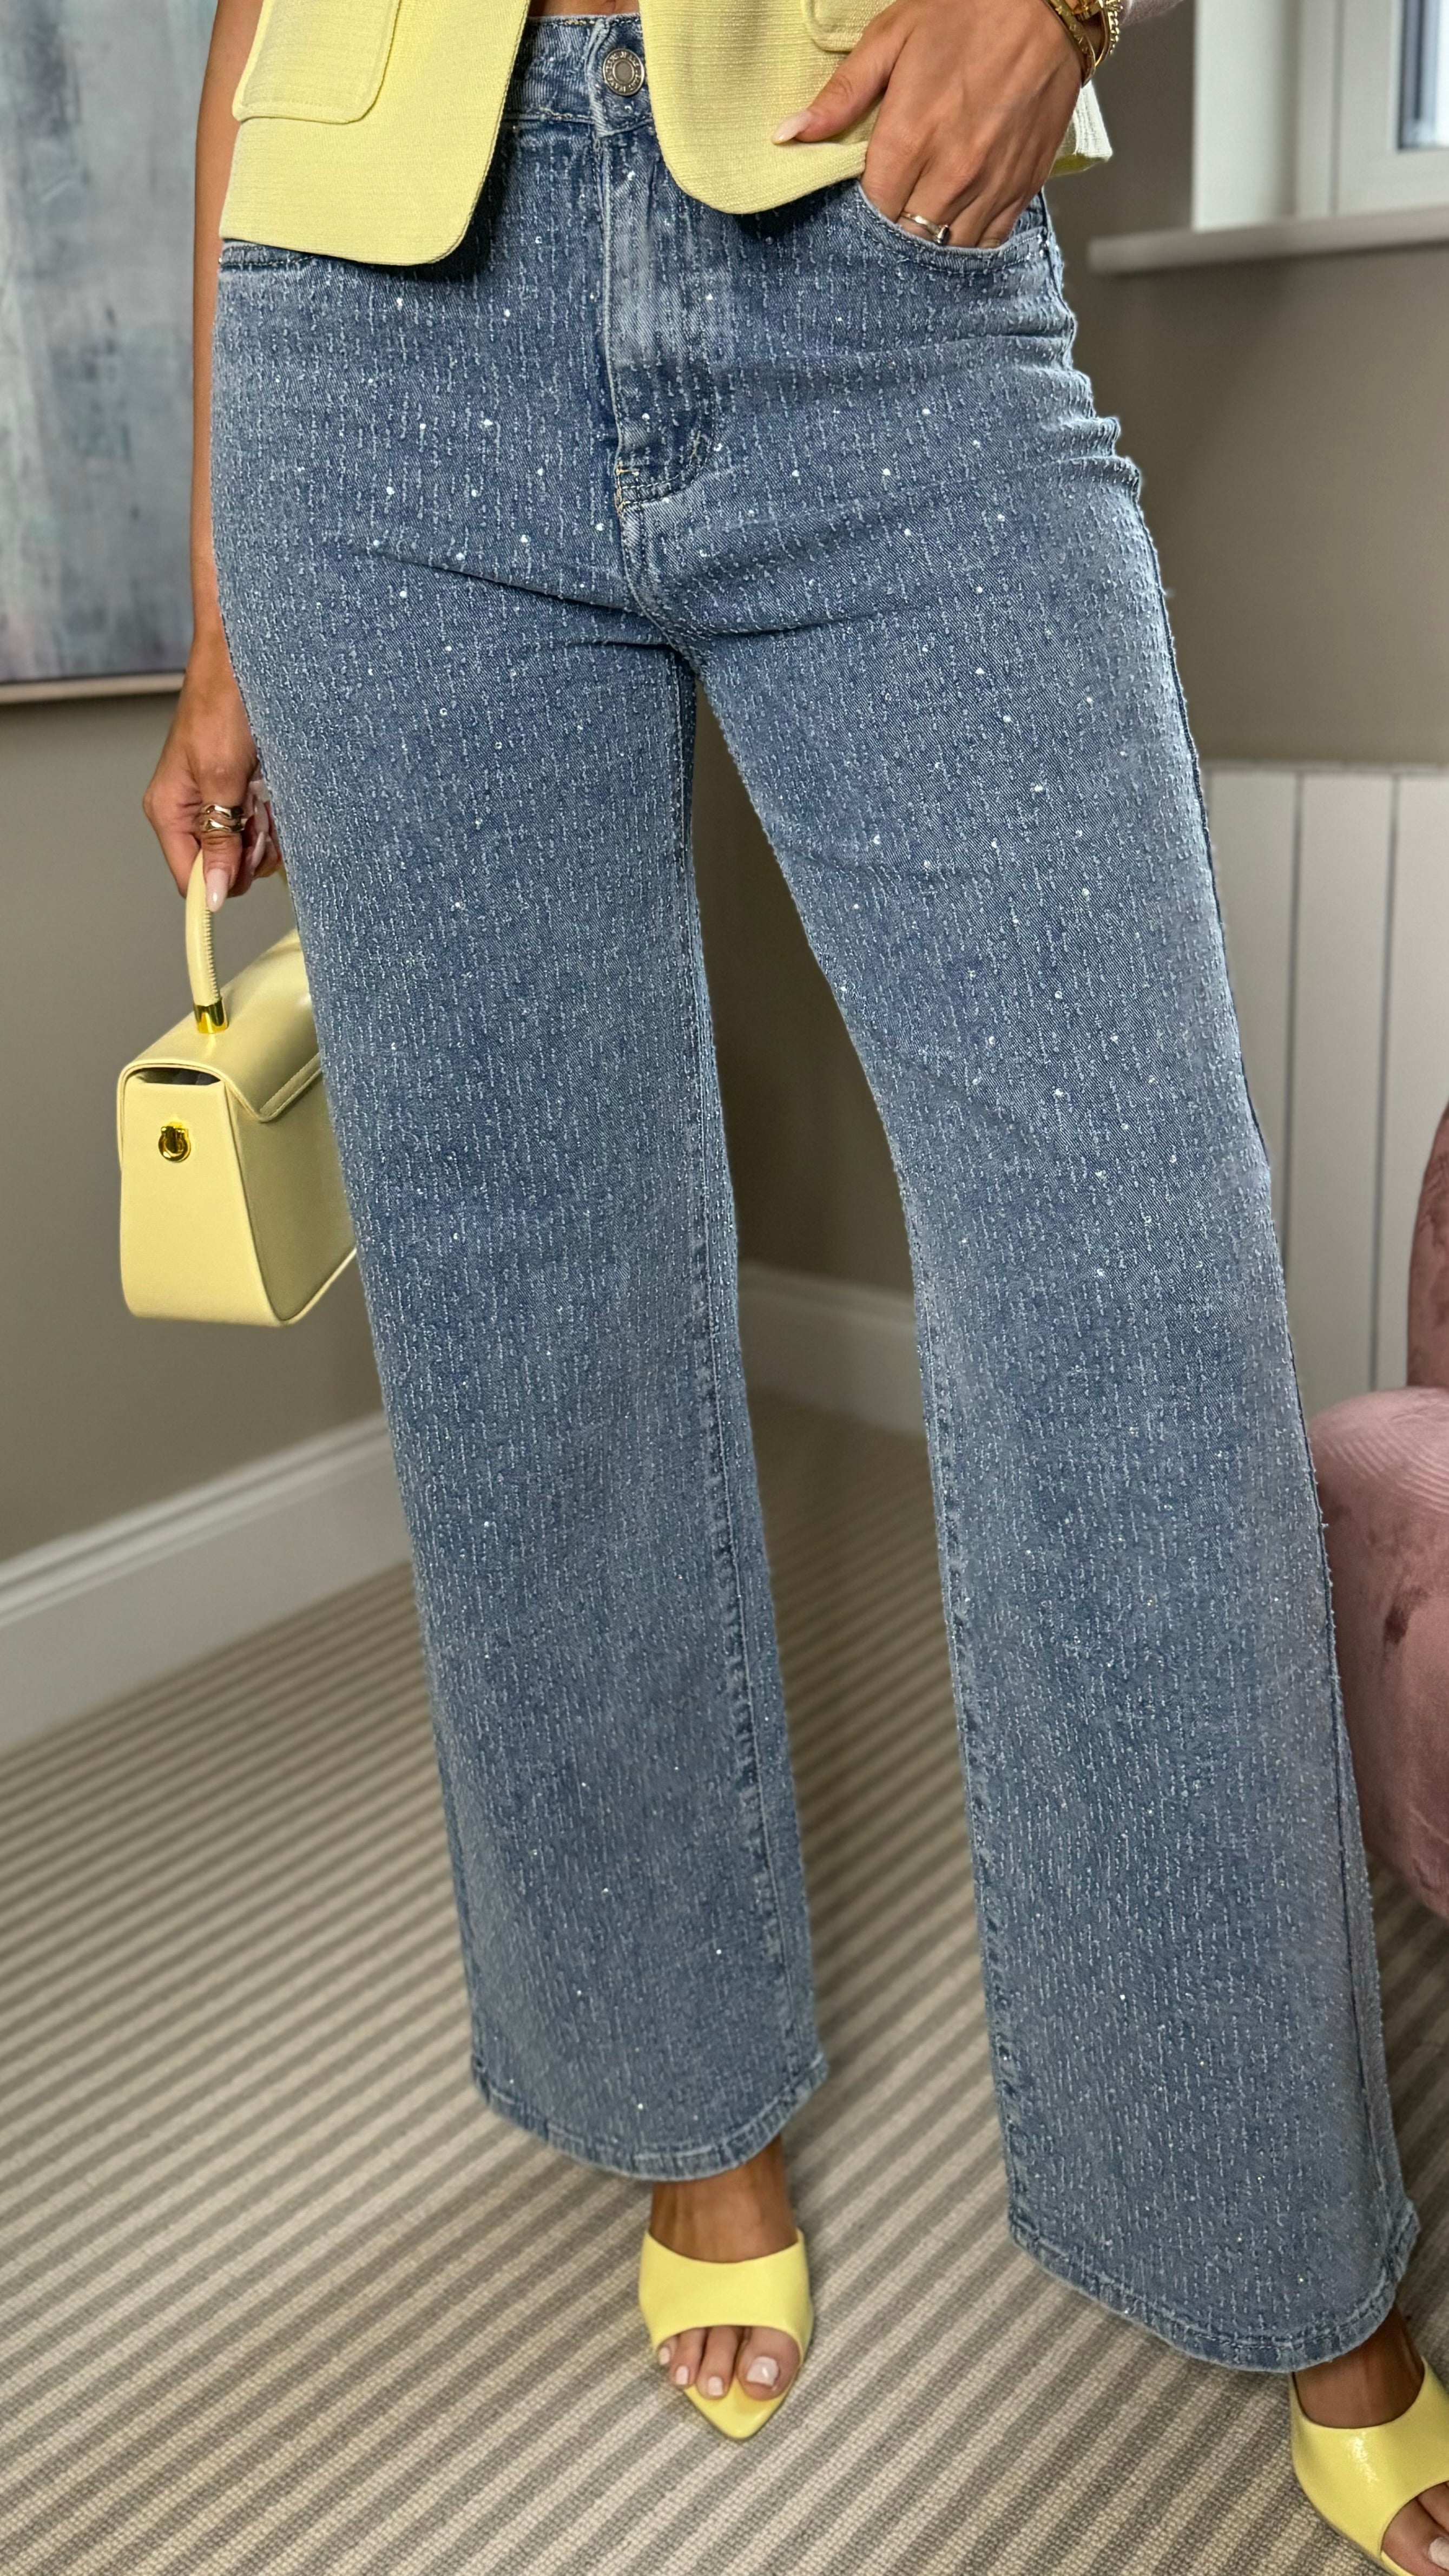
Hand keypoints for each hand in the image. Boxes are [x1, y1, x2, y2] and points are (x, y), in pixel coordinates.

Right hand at [142, 624, 282, 909]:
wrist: (241, 663)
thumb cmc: (223, 707)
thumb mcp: (223, 780)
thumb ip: (219, 842)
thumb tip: (213, 894)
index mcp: (169, 811)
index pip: (189, 879)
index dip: (220, 884)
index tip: (249, 872)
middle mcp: (187, 812)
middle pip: (220, 867)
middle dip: (248, 853)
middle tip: (259, 816)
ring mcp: (211, 803)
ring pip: (243, 849)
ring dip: (263, 833)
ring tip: (263, 795)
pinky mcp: (234, 793)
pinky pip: (254, 826)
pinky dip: (268, 817)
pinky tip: (269, 792)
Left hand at [774, 0, 1083, 247]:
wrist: (1050, 5)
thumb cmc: (967, 12)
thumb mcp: (892, 37)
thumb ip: (842, 94)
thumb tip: (789, 135)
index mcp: (911, 138)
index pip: (871, 210)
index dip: (863, 206)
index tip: (864, 190)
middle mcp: (952, 173)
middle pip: (907, 236)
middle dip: (893, 225)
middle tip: (893, 201)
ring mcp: (991, 185)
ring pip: (947, 247)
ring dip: (930, 237)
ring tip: (923, 212)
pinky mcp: (1023, 187)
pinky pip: (987, 241)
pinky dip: (968, 238)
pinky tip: (957, 216)